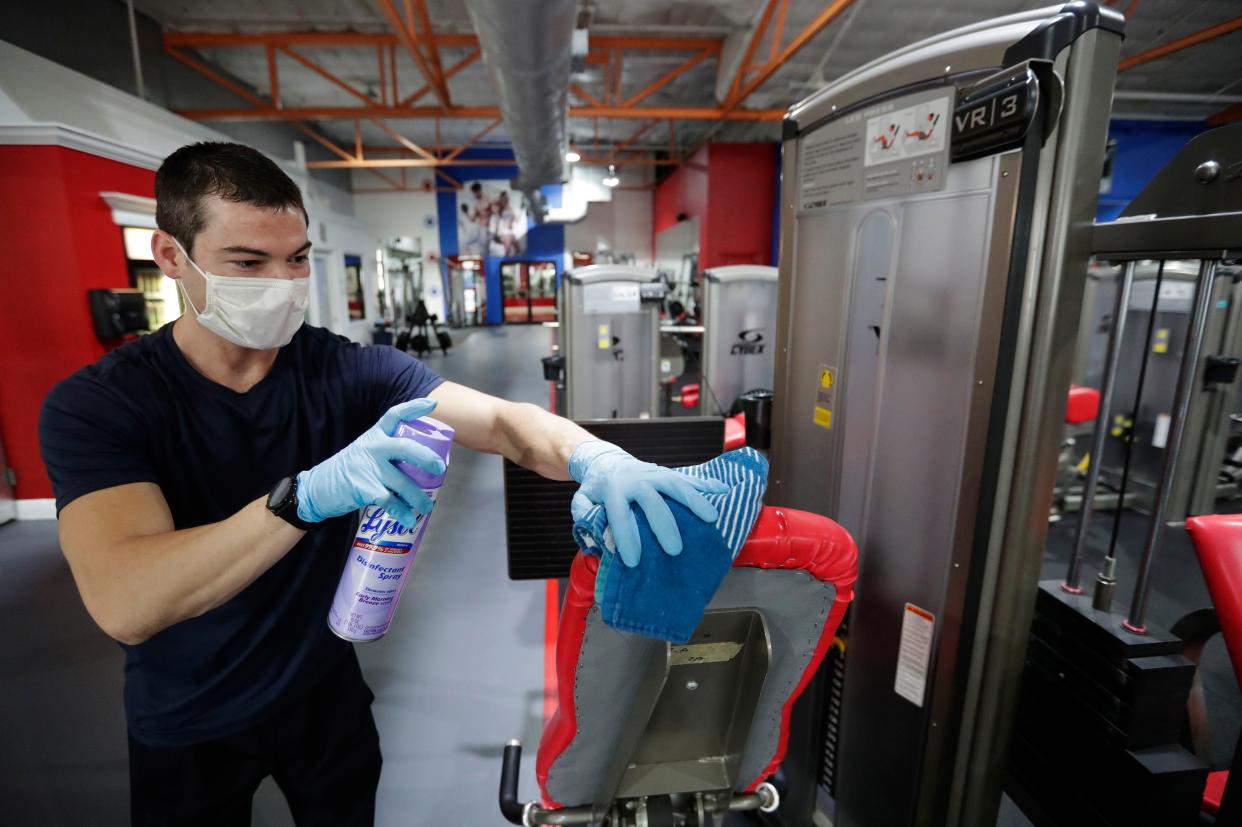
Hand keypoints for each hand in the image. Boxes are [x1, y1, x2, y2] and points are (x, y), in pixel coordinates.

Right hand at [296, 399, 445, 527]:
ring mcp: (368, 467)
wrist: (318, 487)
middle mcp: (372, 447)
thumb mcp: (365, 451)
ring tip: (426, 507)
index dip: (414, 408)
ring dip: (418, 496)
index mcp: (374, 435)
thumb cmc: (349, 470)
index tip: (433, 403)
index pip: (395, 415)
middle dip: (427, 458)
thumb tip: (420, 464)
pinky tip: (409, 520)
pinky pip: (389, 501)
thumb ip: (387, 452)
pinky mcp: (364, 488)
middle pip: (406, 448)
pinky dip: (402, 512)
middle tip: (440, 468)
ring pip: (402, 481)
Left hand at [569, 440, 728, 567]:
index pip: (619, 516)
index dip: (625, 538)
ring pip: (675, 485)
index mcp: (613, 490)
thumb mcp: (582, 501)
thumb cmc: (596, 488)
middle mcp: (635, 480)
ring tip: (711, 518)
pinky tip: (723, 490)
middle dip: (664, 526)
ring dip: (694, 501)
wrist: (604, 460)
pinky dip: (706, 483)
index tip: (633, 561)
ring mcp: (653, 473)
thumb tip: (596, 542)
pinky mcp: (666, 472)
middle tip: (674, 549)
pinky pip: (688, 477)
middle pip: (652, 501)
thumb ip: (585, 518)